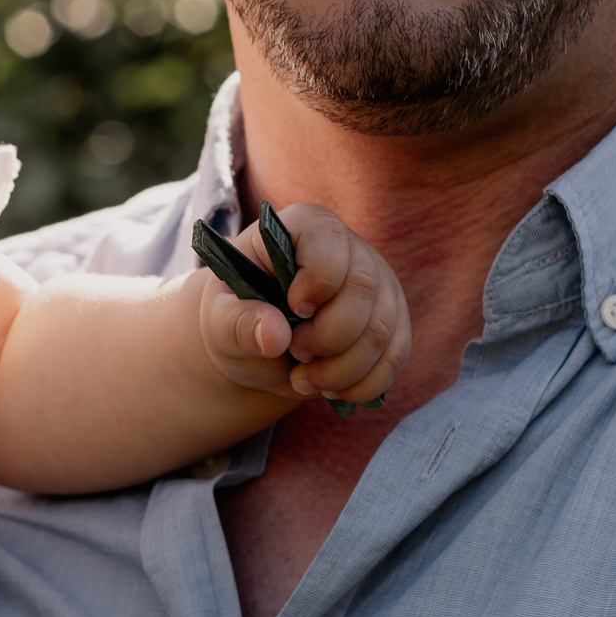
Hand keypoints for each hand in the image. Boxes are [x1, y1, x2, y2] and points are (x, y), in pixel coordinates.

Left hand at [195, 205, 409, 409]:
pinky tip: (332, 388)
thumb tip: (272, 335)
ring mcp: (378, 285)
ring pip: (382, 329)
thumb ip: (237, 324)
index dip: (316, 280)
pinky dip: (363, 383)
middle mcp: (349, 248)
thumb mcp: (219, 322)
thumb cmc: (238, 319)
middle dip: (327, 338)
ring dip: (342, 369)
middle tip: (294, 355)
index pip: (328, 238)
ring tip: (304, 379)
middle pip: (363, 289)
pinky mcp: (394, 322)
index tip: (292, 309)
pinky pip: (395, 355)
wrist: (261, 349)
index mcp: (301, 228)